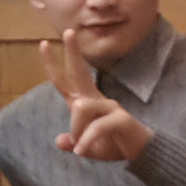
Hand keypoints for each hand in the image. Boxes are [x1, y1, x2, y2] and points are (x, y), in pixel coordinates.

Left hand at [41, 29, 151, 161]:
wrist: (142, 154)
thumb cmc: (113, 145)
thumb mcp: (87, 148)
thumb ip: (74, 143)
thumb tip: (60, 141)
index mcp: (85, 103)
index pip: (66, 81)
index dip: (54, 64)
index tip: (43, 44)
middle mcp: (96, 100)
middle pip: (80, 73)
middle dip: (73, 53)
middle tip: (68, 32)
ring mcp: (110, 106)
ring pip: (81, 108)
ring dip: (76, 131)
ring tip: (81, 148)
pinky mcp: (120, 118)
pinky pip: (96, 127)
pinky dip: (86, 141)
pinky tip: (81, 151)